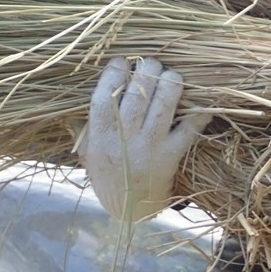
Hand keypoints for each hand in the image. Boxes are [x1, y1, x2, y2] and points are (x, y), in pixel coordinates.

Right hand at [84, 57, 210, 221]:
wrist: (129, 209)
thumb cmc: (107, 175)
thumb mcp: (88, 152)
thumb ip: (82, 128)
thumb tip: (68, 106)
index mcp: (100, 134)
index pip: (105, 94)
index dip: (115, 72)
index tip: (123, 61)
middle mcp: (124, 136)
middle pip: (138, 91)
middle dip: (148, 69)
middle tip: (153, 65)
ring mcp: (149, 145)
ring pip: (164, 102)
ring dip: (171, 82)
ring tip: (172, 77)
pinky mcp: (171, 155)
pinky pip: (189, 129)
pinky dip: (199, 114)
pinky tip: (202, 104)